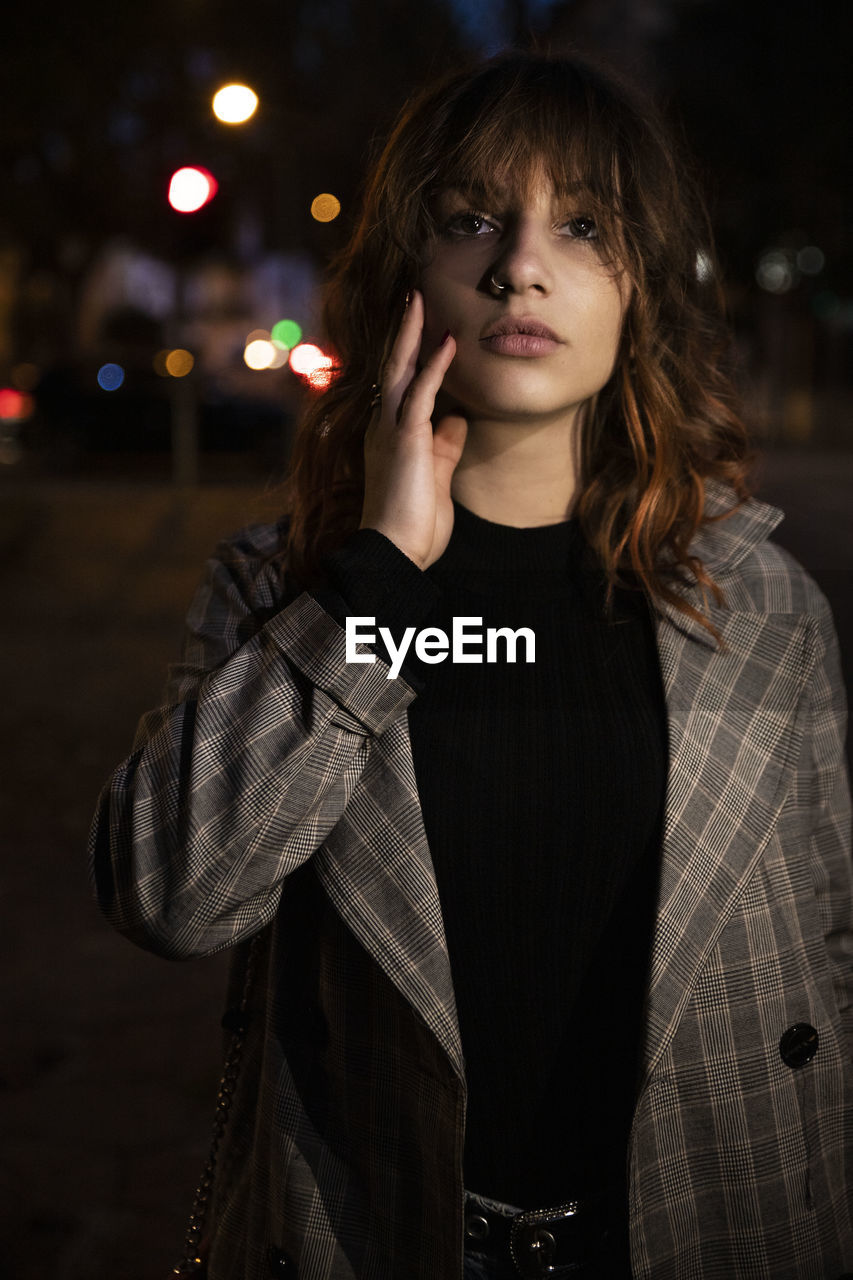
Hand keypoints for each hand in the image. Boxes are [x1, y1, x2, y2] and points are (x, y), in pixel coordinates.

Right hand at [359, 290, 467, 569]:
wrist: (396, 553)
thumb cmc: (414, 524)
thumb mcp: (435, 478)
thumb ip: (445, 446)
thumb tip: (458, 419)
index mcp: (389, 436)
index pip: (400, 385)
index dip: (410, 354)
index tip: (422, 326)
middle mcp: (383, 427)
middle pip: (393, 367)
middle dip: (404, 331)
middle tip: (412, 296)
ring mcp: (390, 431)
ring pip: (399, 370)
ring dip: (411, 334)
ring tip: (418, 299)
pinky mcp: (405, 439)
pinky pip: (420, 393)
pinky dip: (434, 366)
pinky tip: (447, 341)